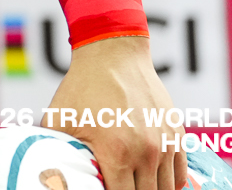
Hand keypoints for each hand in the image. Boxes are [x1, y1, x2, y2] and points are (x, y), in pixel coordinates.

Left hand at [45, 35, 184, 189]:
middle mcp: (145, 153)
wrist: (113, 55)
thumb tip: (50, 176)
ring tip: (135, 186)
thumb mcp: (59, 121)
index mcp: (115, 153)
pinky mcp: (176, 136)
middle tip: (118, 187)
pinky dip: (169, 184)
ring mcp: (164, 145)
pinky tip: (155, 183)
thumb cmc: (82, 88)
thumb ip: (58, 153)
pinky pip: (180, 174)